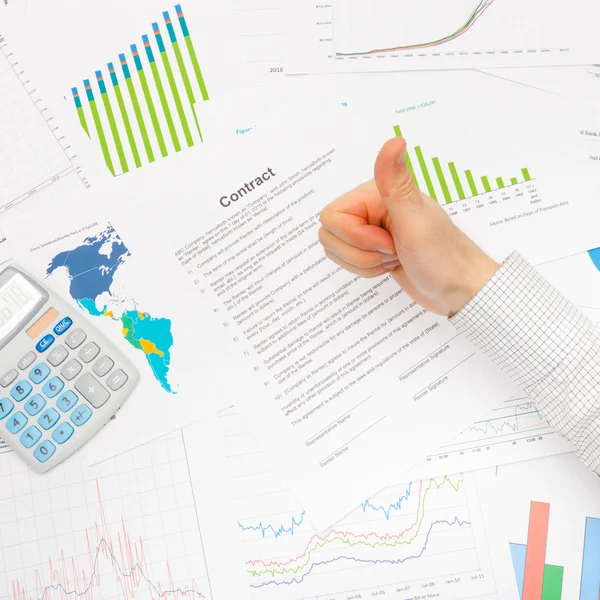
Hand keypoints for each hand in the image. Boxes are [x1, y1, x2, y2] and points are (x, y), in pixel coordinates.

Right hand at [318, 137, 498, 316]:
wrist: (458, 289)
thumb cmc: (443, 256)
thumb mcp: (416, 220)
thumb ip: (396, 183)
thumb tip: (395, 141)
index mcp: (376, 193)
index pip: (331, 216)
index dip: (355, 236)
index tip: (387, 240)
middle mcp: (370, 207)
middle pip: (330, 234)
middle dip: (361, 253)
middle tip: (393, 249)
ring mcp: (370, 228)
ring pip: (336, 249)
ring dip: (364, 263)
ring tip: (394, 257)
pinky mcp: (371, 247)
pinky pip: (346, 260)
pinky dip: (366, 270)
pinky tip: (391, 264)